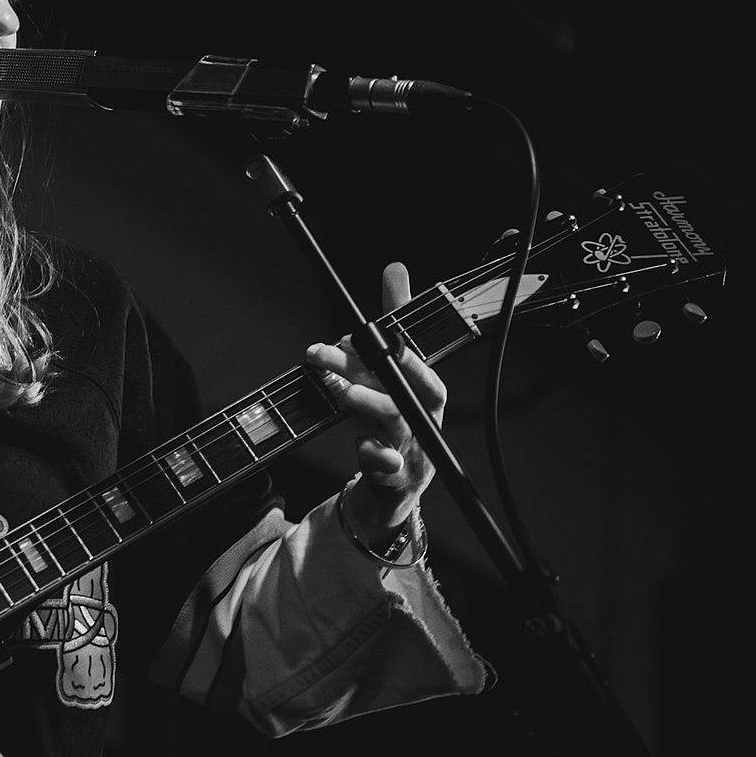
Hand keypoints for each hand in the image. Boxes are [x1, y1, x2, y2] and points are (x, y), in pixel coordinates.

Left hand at [304, 261, 447, 546]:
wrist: (391, 489)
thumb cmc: (392, 420)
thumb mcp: (390, 372)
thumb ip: (394, 322)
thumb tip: (395, 267)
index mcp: (423, 395)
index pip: (423, 372)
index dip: (406, 354)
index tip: (377, 335)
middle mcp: (422, 421)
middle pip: (402, 394)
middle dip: (370, 372)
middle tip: (332, 353)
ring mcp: (410, 452)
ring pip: (397, 428)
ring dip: (371, 406)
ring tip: (344, 393)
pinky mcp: (393, 480)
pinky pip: (389, 471)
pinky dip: (377, 459)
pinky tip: (363, 448)